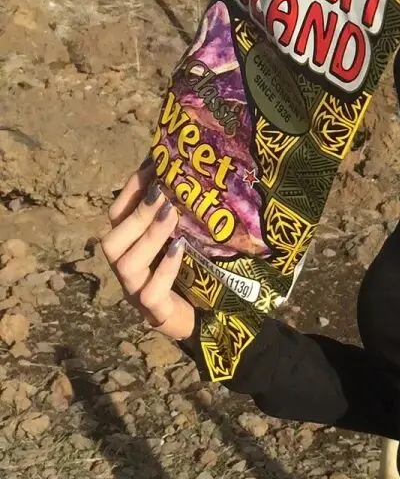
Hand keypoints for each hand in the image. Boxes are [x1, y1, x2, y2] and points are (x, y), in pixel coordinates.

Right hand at [99, 159, 196, 344]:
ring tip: (171, 214)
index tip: (153, 165)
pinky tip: (179, 249)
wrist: (207, 315)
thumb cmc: (191, 268)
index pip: (116, 215)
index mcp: (130, 246)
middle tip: (163, 192)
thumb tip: (184, 164)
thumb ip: (178, 207)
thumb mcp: (183, 232)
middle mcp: (127, 268)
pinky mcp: (155, 312)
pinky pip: (149, 293)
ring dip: (149, 236)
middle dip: (137, 214)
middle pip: (112, 241)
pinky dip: (163, 270)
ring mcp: (137, 292)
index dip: (131, 190)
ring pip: (127, 265)